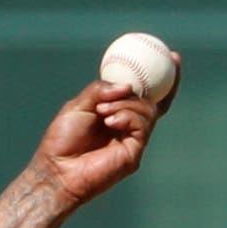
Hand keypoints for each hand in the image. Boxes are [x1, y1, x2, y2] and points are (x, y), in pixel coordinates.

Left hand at [29, 57, 179, 207]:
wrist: (55, 171)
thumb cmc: (61, 142)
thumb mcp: (77, 106)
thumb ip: (100, 90)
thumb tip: (127, 85)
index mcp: (114, 114)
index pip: (143, 94)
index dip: (159, 77)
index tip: (171, 56)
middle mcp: (127, 127)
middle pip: (152, 100)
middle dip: (161, 82)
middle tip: (168, 62)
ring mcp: (132, 140)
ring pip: (147, 110)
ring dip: (126, 104)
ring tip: (102, 110)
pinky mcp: (133, 154)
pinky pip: (142, 126)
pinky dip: (128, 117)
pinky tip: (109, 121)